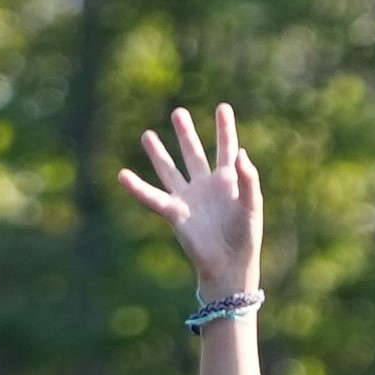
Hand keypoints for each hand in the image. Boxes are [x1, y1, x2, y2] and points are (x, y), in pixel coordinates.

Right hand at [118, 102, 261, 299]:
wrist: (229, 267)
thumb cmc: (245, 238)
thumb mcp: (252, 206)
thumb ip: (248, 179)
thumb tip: (241, 153)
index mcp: (228, 181)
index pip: (226, 148)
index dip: (225, 128)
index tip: (223, 107)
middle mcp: (206, 186)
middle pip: (194, 153)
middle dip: (186, 133)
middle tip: (178, 113)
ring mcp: (189, 198)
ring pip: (170, 170)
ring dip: (158, 153)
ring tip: (147, 135)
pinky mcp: (175, 213)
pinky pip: (153, 197)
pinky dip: (137, 188)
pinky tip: (122, 175)